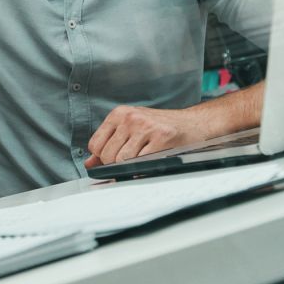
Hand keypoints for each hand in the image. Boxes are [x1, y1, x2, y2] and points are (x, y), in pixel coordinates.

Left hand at [83, 104, 217, 167]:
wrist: (193, 123)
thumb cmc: (161, 127)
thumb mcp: (131, 129)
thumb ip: (109, 144)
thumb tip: (90, 164)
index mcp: (119, 114)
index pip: (95, 144)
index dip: (102, 158)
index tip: (113, 161)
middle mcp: (130, 118)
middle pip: (108, 155)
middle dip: (116, 165)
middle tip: (132, 162)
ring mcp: (146, 127)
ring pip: (122, 160)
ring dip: (131, 167)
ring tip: (143, 160)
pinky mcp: (162, 137)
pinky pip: (142, 162)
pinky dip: (143, 169)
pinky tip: (152, 161)